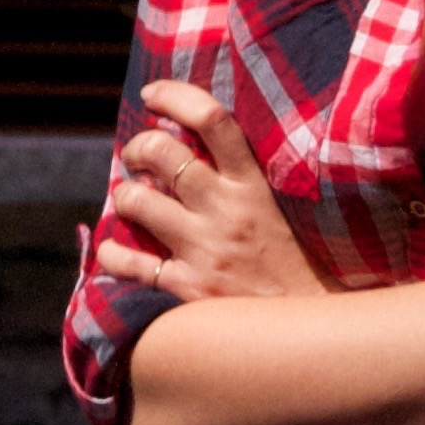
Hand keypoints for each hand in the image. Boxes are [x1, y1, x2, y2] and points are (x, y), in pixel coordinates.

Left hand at [96, 80, 325, 303]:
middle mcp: (226, 210)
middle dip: (137, 146)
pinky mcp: (189, 288)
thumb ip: (244, 180)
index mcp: (253, 185)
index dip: (175, 96)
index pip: (214, 119)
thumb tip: (199, 146)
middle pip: (162, 152)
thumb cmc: (297, 266)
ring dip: (125, 196)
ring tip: (131, 201)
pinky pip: (131, 263)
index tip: (153, 94)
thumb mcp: (281, 210)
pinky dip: (112, 254)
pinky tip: (113, 251)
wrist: (312, 330)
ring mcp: (205, 249)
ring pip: (138, 201)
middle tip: (137, 156)